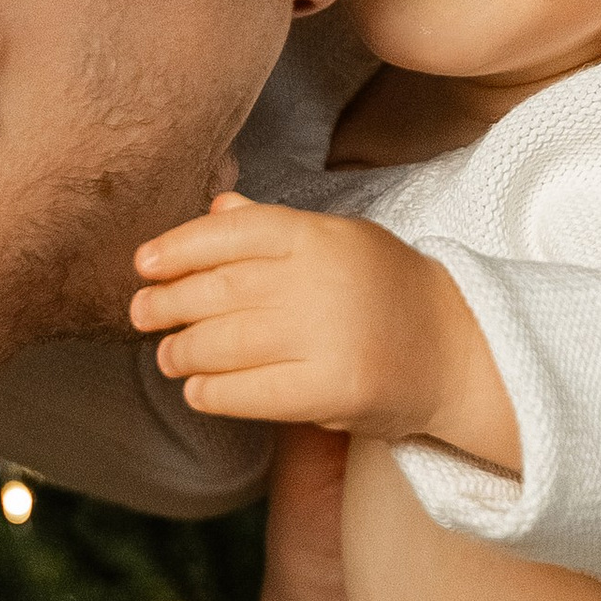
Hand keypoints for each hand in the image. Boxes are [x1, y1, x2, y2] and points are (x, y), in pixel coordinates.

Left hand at [131, 194, 519, 471]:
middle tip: (142, 314)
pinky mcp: (331, 389)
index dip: (178, 247)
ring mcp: (328, 336)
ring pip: (225, 344)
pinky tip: (197, 389)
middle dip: (168, 304)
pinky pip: (248, 392)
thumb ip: (276, 228)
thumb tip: (214, 207)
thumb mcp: (341, 243)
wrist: (458, 352)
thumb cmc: (390, 292)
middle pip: (219, 291)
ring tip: (168, 355)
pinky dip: (211, 392)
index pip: (232, 233)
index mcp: (322, 236)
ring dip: (182, 352)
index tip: (143, 264)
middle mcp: (322, 281)